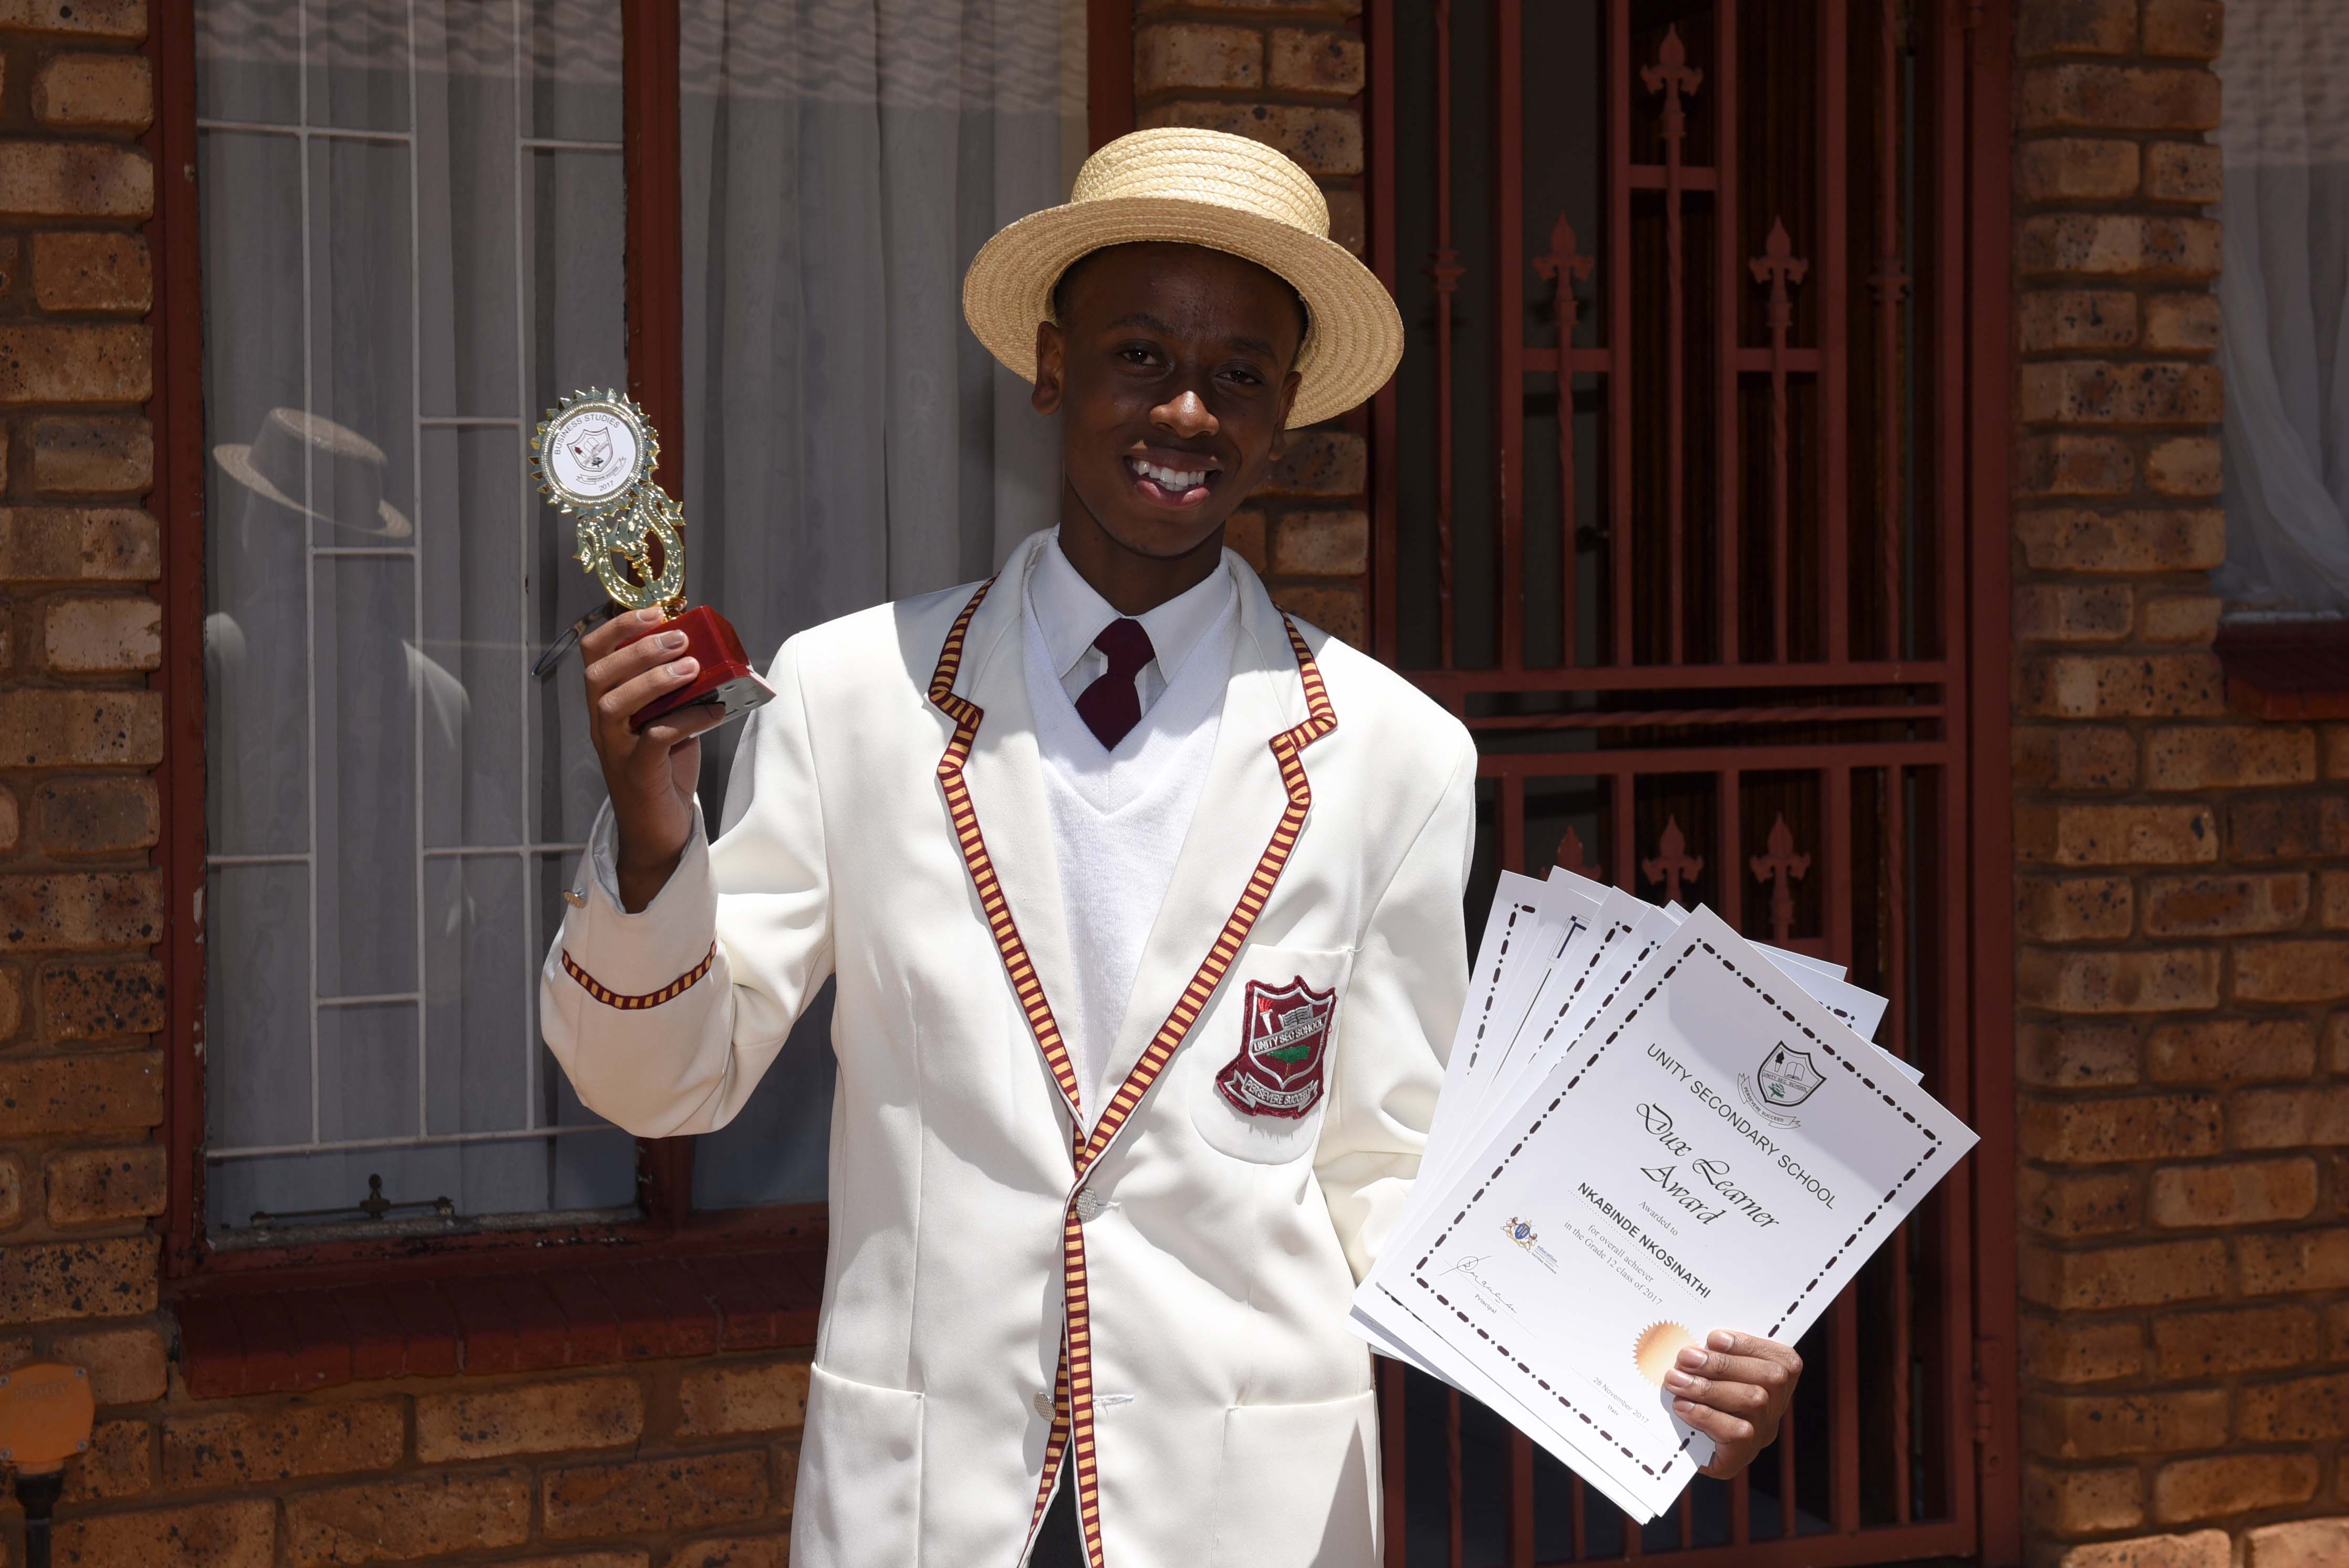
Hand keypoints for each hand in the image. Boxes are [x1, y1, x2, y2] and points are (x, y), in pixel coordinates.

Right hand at [581, 606, 727, 910]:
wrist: (657, 832)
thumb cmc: (664, 771)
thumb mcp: (669, 721)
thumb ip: (678, 692)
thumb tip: (712, 657)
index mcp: (606, 704)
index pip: (594, 655)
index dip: (617, 628)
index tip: (652, 612)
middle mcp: (602, 724)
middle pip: (599, 675)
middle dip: (639, 649)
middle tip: (680, 638)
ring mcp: (616, 750)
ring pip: (615, 704)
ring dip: (653, 679)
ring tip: (692, 666)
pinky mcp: (637, 774)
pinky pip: (655, 739)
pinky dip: (686, 719)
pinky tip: (714, 711)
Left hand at [1665, 1329, 1801, 1477]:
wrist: (1677, 1448)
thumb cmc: (1691, 1396)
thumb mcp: (1704, 1370)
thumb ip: (1711, 1353)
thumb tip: (1698, 1342)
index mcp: (1773, 1384)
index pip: (1783, 1361)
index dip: (1751, 1345)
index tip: (1714, 1338)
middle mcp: (1774, 1410)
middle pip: (1771, 1378)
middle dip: (1724, 1363)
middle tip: (1685, 1357)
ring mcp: (1761, 1435)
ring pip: (1755, 1402)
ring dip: (1709, 1387)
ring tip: (1676, 1380)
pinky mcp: (1741, 1457)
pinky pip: (1737, 1433)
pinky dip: (1706, 1415)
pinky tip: (1682, 1406)